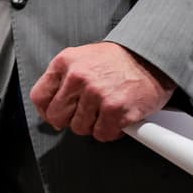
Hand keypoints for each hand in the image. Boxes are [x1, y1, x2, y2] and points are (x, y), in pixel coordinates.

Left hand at [29, 42, 175, 141]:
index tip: (55, 115)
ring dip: (93, 125)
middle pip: (57, 116)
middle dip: (70, 120)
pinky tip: (117, 118)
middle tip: (85, 114)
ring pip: (79, 128)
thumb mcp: (84, 58)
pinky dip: (110, 131)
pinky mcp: (114, 109)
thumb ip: (65, 78)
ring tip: (105, 110)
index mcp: (65, 62)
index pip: (39, 96)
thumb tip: (51, 105)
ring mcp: (96, 93)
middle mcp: (78, 77)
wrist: (152, 57)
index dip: (47, 111)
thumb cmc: (120, 59)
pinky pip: (102, 134)